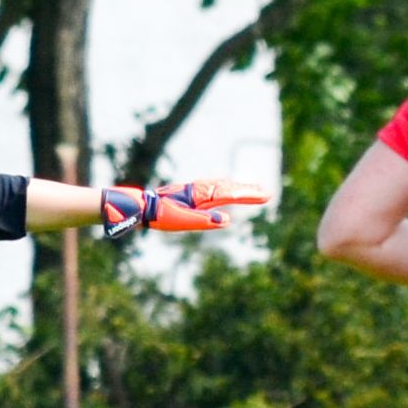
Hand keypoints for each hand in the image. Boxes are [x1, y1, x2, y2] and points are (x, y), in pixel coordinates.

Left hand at [100, 180, 269, 238]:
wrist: (140, 206)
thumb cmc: (159, 215)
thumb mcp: (181, 222)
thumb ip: (204, 221)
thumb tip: (227, 220)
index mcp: (201, 196)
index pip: (230, 194)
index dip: (249, 195)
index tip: (266, 196)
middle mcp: (200, 190)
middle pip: (229, 187)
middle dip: (248, 190)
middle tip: (268, 193)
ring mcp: (195, 190)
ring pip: (222, 185)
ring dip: (239, 187)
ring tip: (254, 190)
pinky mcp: (190, 193)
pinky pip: (214, 188)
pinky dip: (226, 187)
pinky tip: (228, 190)